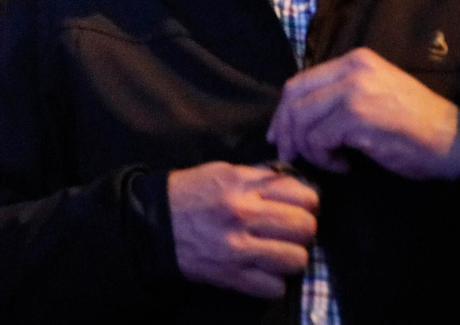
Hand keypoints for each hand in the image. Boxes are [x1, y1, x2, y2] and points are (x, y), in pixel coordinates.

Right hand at [167, 162, 317, 297]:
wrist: (152, 224)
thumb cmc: (188, 193)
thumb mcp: (222, 172)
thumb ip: (258, 178)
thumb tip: (294, 186)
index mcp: (241, 185)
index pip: (302, 195)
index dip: (307, 203)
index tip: (299, 207)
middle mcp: (243, 215)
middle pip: (305, 227)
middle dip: (302, 230)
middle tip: (289, 231)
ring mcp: (238, 248)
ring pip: (296, 259)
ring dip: (290, 257)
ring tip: (277, 252)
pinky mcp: (232, 276)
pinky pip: (275, 286)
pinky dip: (272, 281)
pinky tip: (261, 270)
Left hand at [268, 47, 459, 179]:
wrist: (456, 142)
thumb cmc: (415, 127)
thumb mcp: (373, 96)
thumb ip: (338, 96)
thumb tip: (295, 118)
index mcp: (353, 61)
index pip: (300, 82)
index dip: (283, 111)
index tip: (279, 135)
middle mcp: (350, 69)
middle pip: (294, 98)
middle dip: (285, 131)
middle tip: (289, 155)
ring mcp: (353, 90)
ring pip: (301, 120)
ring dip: (308, 149)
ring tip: (331, 162)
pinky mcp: (357, 116)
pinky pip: (317, 139)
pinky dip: (324, 158)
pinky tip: (346, 165)